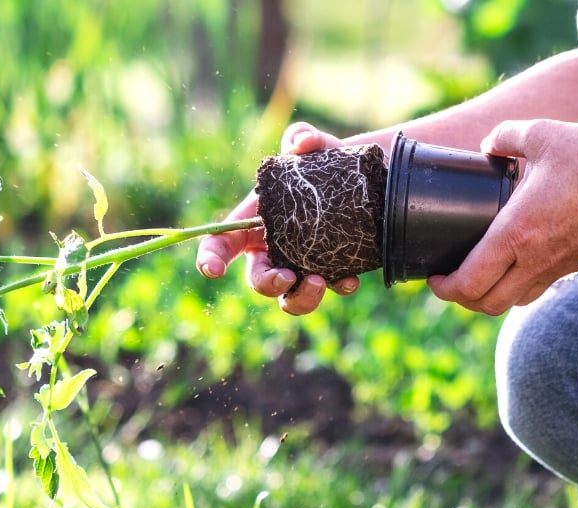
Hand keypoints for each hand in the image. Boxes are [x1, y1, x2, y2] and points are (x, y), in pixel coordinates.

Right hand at [196, 122, 361, 314]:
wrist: (366, 179)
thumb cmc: (325, 162)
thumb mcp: (315, 146)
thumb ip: (303, 137)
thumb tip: (301, 142)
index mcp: (254, 224)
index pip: (221, 244)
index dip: (210, 258)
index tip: (213, 269)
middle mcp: (274, 250)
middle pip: (258, 280)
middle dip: (268, 284)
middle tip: (289, 276)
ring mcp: (303, 266)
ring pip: (290, 299)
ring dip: (301, 299)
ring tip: (321, 282)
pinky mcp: (333, 271)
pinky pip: (332, 290)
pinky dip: (340, 287)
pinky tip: (350, 280)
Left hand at [427, 119, 577, 314]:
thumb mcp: (544, 134)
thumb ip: (506, 136)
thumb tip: (489, 145)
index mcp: (517, 233)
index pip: (470, 282)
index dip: (443, 287)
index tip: (433, 276)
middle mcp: (535, 260)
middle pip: (485, 304)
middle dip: (460, 299)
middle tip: (448, 279)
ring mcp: (558, 267)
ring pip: (512, 302)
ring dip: (488, 297)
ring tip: (476, 274)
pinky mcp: (576, 264)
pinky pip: (536, 289)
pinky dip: (515, 287)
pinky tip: (512, 263)